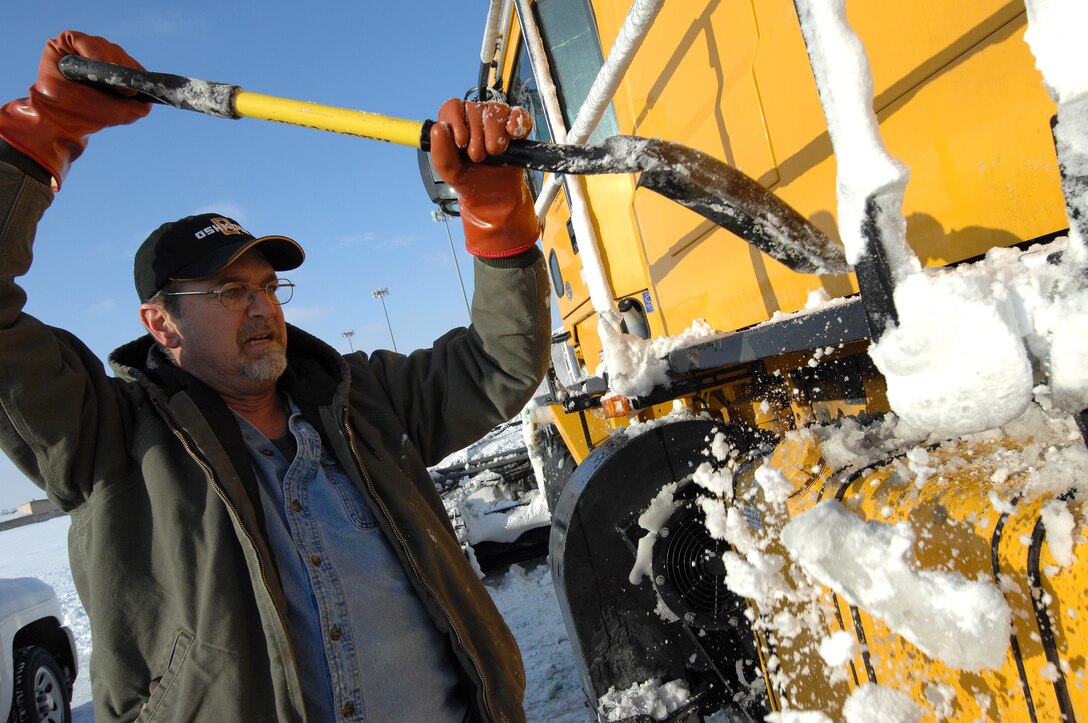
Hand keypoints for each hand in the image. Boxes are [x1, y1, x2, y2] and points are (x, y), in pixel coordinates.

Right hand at [0, 31, 150, 189]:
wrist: (62, 120)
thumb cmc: (90, 114)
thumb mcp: (125, 112)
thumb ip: (143, 102)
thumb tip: (154, 89)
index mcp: (113, 70)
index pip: (131, 63)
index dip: (137, 71)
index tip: (139, 87)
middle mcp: (97, 56)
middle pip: (119, 53)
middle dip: (126, 69)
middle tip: (127, 89)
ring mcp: (81, 48)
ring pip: (105, 46)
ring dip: (112, 63)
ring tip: (112, 81)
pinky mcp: (64, 44)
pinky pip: (83, 41)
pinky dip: (93, 52)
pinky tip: (96, 66)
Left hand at [429, 99, 539, 257]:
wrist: (493, 195)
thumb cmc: (469, 179)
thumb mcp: (449, 170)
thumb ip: (439, 151)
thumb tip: (439, 128)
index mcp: (455, 122)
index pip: (453, 107)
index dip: (456, 122)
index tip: (461, 142)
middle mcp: (475, 115)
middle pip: (475, 109)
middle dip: (477, 137)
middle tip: (478, 156)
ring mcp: (497, 118)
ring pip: (496, 111)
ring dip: (495, 136)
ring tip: (494, 153)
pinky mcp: (516, 126)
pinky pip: (518, 114)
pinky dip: (516, 123)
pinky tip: (512, 135)